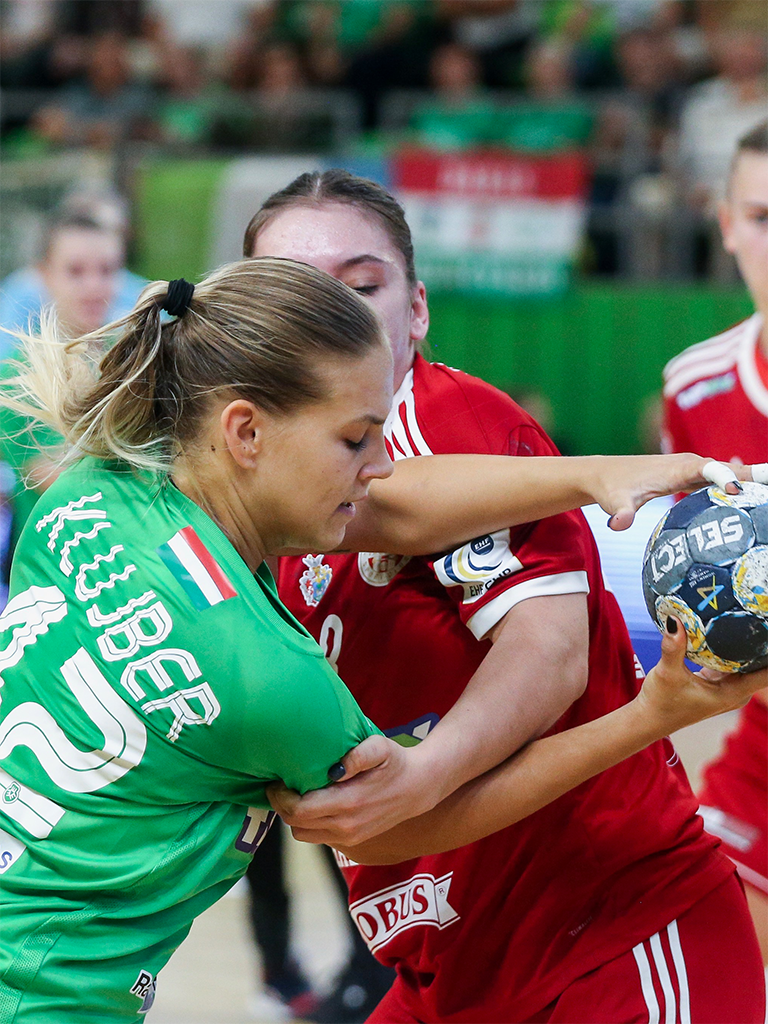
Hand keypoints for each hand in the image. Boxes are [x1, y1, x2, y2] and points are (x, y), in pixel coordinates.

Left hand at [267, 735, 437, 846]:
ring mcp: (348, 837)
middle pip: (295, 825)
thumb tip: (335, 768)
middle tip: (281, 785)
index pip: (298, 810)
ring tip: (296, 793)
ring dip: (294, 816)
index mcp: (348, 803)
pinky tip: (314, 802)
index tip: (276, 780)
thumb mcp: (380, 748)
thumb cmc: (396, 762)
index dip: (280, 797)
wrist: (419, 788)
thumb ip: (358, 755)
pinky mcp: (351, 842)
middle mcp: (345, 826)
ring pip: (303, 835)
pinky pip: (317, 837)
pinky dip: (308, 822)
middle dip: (282, 806)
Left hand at [591, 453, 743, 531]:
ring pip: (731, 473)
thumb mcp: (614, 501)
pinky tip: (757, 499)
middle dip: (755, 475)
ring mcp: (694, 470)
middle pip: (730, 468)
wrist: (604, 474)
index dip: (725, 476)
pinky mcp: (693, 477)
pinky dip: (742, 485)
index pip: (707, 469)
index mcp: (677, 468)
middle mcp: (690, 464)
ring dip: (754, 480)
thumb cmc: (610, 488)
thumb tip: (619, 524)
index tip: (740, 489)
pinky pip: (723, 480)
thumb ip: (620, 512)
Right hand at [635, 617, 767, 733]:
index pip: (766, 674)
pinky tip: (726, 630)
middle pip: (760, 665)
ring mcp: (728, 687)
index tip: (766, 629)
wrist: (650, 717)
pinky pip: (733, 661)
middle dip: (758, 643)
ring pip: (747, 662)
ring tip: (742, 618)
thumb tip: (676, 621)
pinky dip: (731, 648)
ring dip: (745, 644)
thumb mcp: (667, 674)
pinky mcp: (719, 681)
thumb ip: (673, 648)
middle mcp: (736, 691)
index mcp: (732, 693)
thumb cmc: (661, 702)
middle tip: (754, 615)